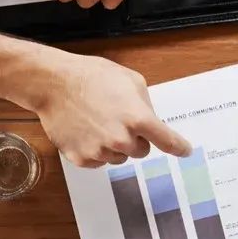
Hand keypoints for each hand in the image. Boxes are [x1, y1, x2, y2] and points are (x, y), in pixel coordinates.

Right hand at [30, 51, 190, 168]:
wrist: (53, 83)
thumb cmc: (91, 77)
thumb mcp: (129, 80)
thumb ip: (145, 104)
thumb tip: (151, 122)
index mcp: (138, 118)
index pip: (167, 141)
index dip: (178, 147)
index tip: (184, 151)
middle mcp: (121, 139)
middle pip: (141, 151)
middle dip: (135, 139)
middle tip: (118, 119)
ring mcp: (101, 151)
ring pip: (119, 158)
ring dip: (114, 145)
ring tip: (97, 121)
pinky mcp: (83, 159)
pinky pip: (99, 161)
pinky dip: (96, 150)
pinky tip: (86, 131)